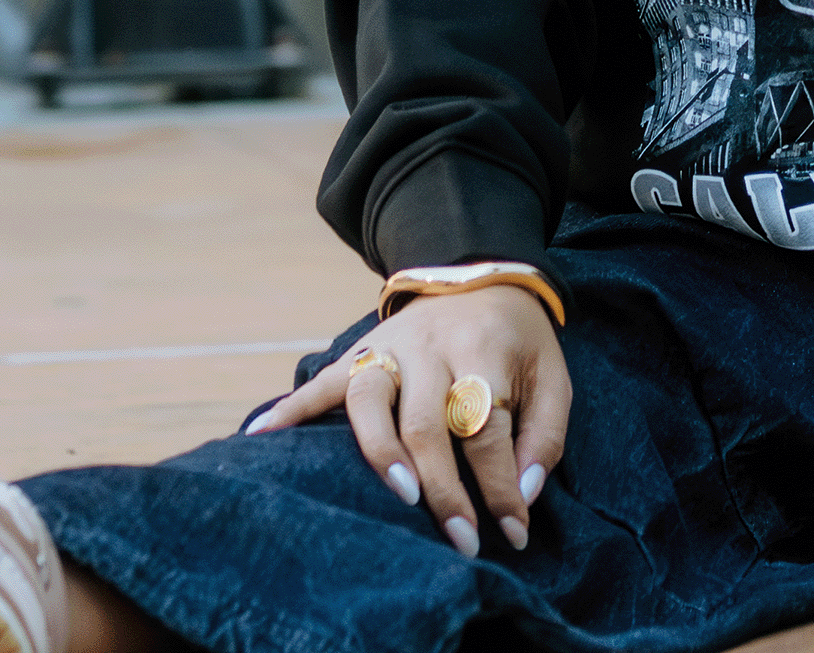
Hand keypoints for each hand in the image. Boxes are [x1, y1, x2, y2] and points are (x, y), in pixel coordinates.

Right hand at [245, 285, 569, 555]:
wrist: (485, 273)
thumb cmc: (520, 342)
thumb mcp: (553, 376)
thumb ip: (545, 435)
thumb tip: (523, 493)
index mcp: (485, 350)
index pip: (488, 429)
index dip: (500, 487)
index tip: (512, 532)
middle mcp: (433, 346)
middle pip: (427, 422)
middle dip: (444, 489)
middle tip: (460, 540)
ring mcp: (392, 346)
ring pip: (370, 398)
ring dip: (380, 451)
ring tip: (398, 497)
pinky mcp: (362, 349)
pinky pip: (321, 380)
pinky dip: (289, 408)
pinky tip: (260, 436)